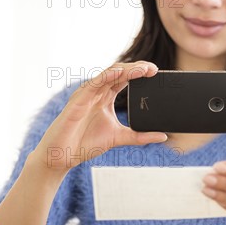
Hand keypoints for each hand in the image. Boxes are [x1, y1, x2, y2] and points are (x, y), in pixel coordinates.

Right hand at [33, 61, 167, 172]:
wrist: (62, 156)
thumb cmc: (85, 144)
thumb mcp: (119, 138)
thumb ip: (140, 136)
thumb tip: (163, 135)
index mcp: (105, 98)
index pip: (125, 79)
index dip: (140, 74)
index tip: (157, 74)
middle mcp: (96, 92)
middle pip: (119, 72)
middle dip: (137, 68)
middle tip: (154, 70)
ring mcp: (87, 94)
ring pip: (108, 74)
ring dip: (126, 70)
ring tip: (143, 69)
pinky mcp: (78, 100)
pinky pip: (93, 83)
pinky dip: (106, 76)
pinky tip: (119, 73)